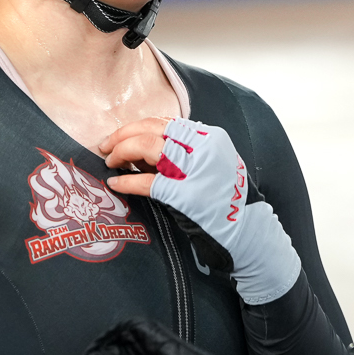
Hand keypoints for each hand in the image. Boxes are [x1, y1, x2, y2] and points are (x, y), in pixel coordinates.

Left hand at [102, 117, 300, 306]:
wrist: (247, 231)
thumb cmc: (226, 200)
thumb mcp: (213, 164)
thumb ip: (185, 153)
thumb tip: (141, 150)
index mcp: (210, 137)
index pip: (165, 122)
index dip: (136, 127)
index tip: (119, 136)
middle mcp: (203, 147)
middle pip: (151, 129)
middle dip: (123, 135)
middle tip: (106, 147)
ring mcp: (193, 170)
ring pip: (147, 147)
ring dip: (122, 152)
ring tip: (110, 162)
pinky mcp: (183, 195)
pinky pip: (146, 182)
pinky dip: (127, 182)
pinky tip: (116, 184)